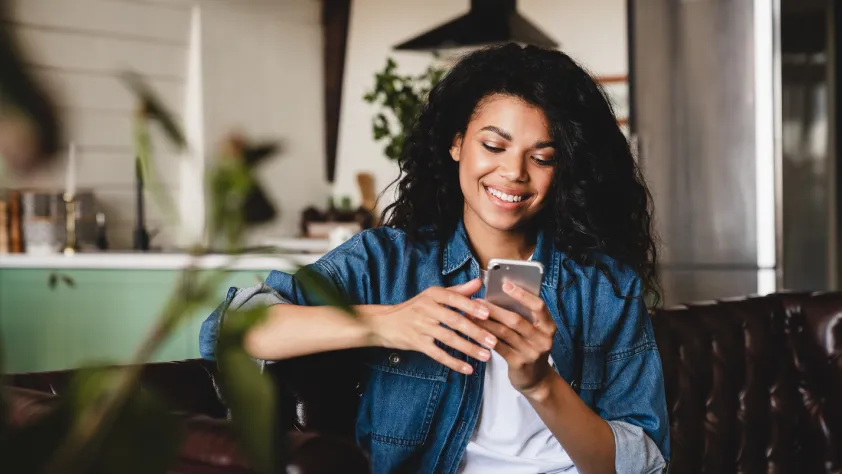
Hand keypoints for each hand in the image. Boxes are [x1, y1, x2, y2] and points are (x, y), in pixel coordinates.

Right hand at [365, 279, 497, 374]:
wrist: (384, 323)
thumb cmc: (414, 308)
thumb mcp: (433, 296)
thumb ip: (458, 291)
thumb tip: (479, 282)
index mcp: (432, 294)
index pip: (454, 299)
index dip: (471, 307)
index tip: (487, 314)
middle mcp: (426, 309)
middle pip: (454, 320)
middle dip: (475, 331)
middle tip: (492, 340)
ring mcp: (421, 327)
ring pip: (448, 338)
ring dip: (469, 348)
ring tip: (485, 355)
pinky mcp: (417, 343)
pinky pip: (438, 354)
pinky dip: (453, 362)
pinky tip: (467, 369)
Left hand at [476, 282, 556, 393]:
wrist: (536, 380)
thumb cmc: (530, 347)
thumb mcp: (534, 332)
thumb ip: (524, 315)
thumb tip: (499, 295)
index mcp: (549, 326)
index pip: (538, 306)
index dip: (522, 294)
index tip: (506, 284)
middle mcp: (543, 339)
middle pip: (516, 319)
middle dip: (494, 309)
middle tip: (477, 301)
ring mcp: (532, 352)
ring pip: (504, 332)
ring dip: (485, 322)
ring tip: (471, 314)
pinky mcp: (519, 363)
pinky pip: (498, 347)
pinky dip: (485, 336)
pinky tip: (474, 330)